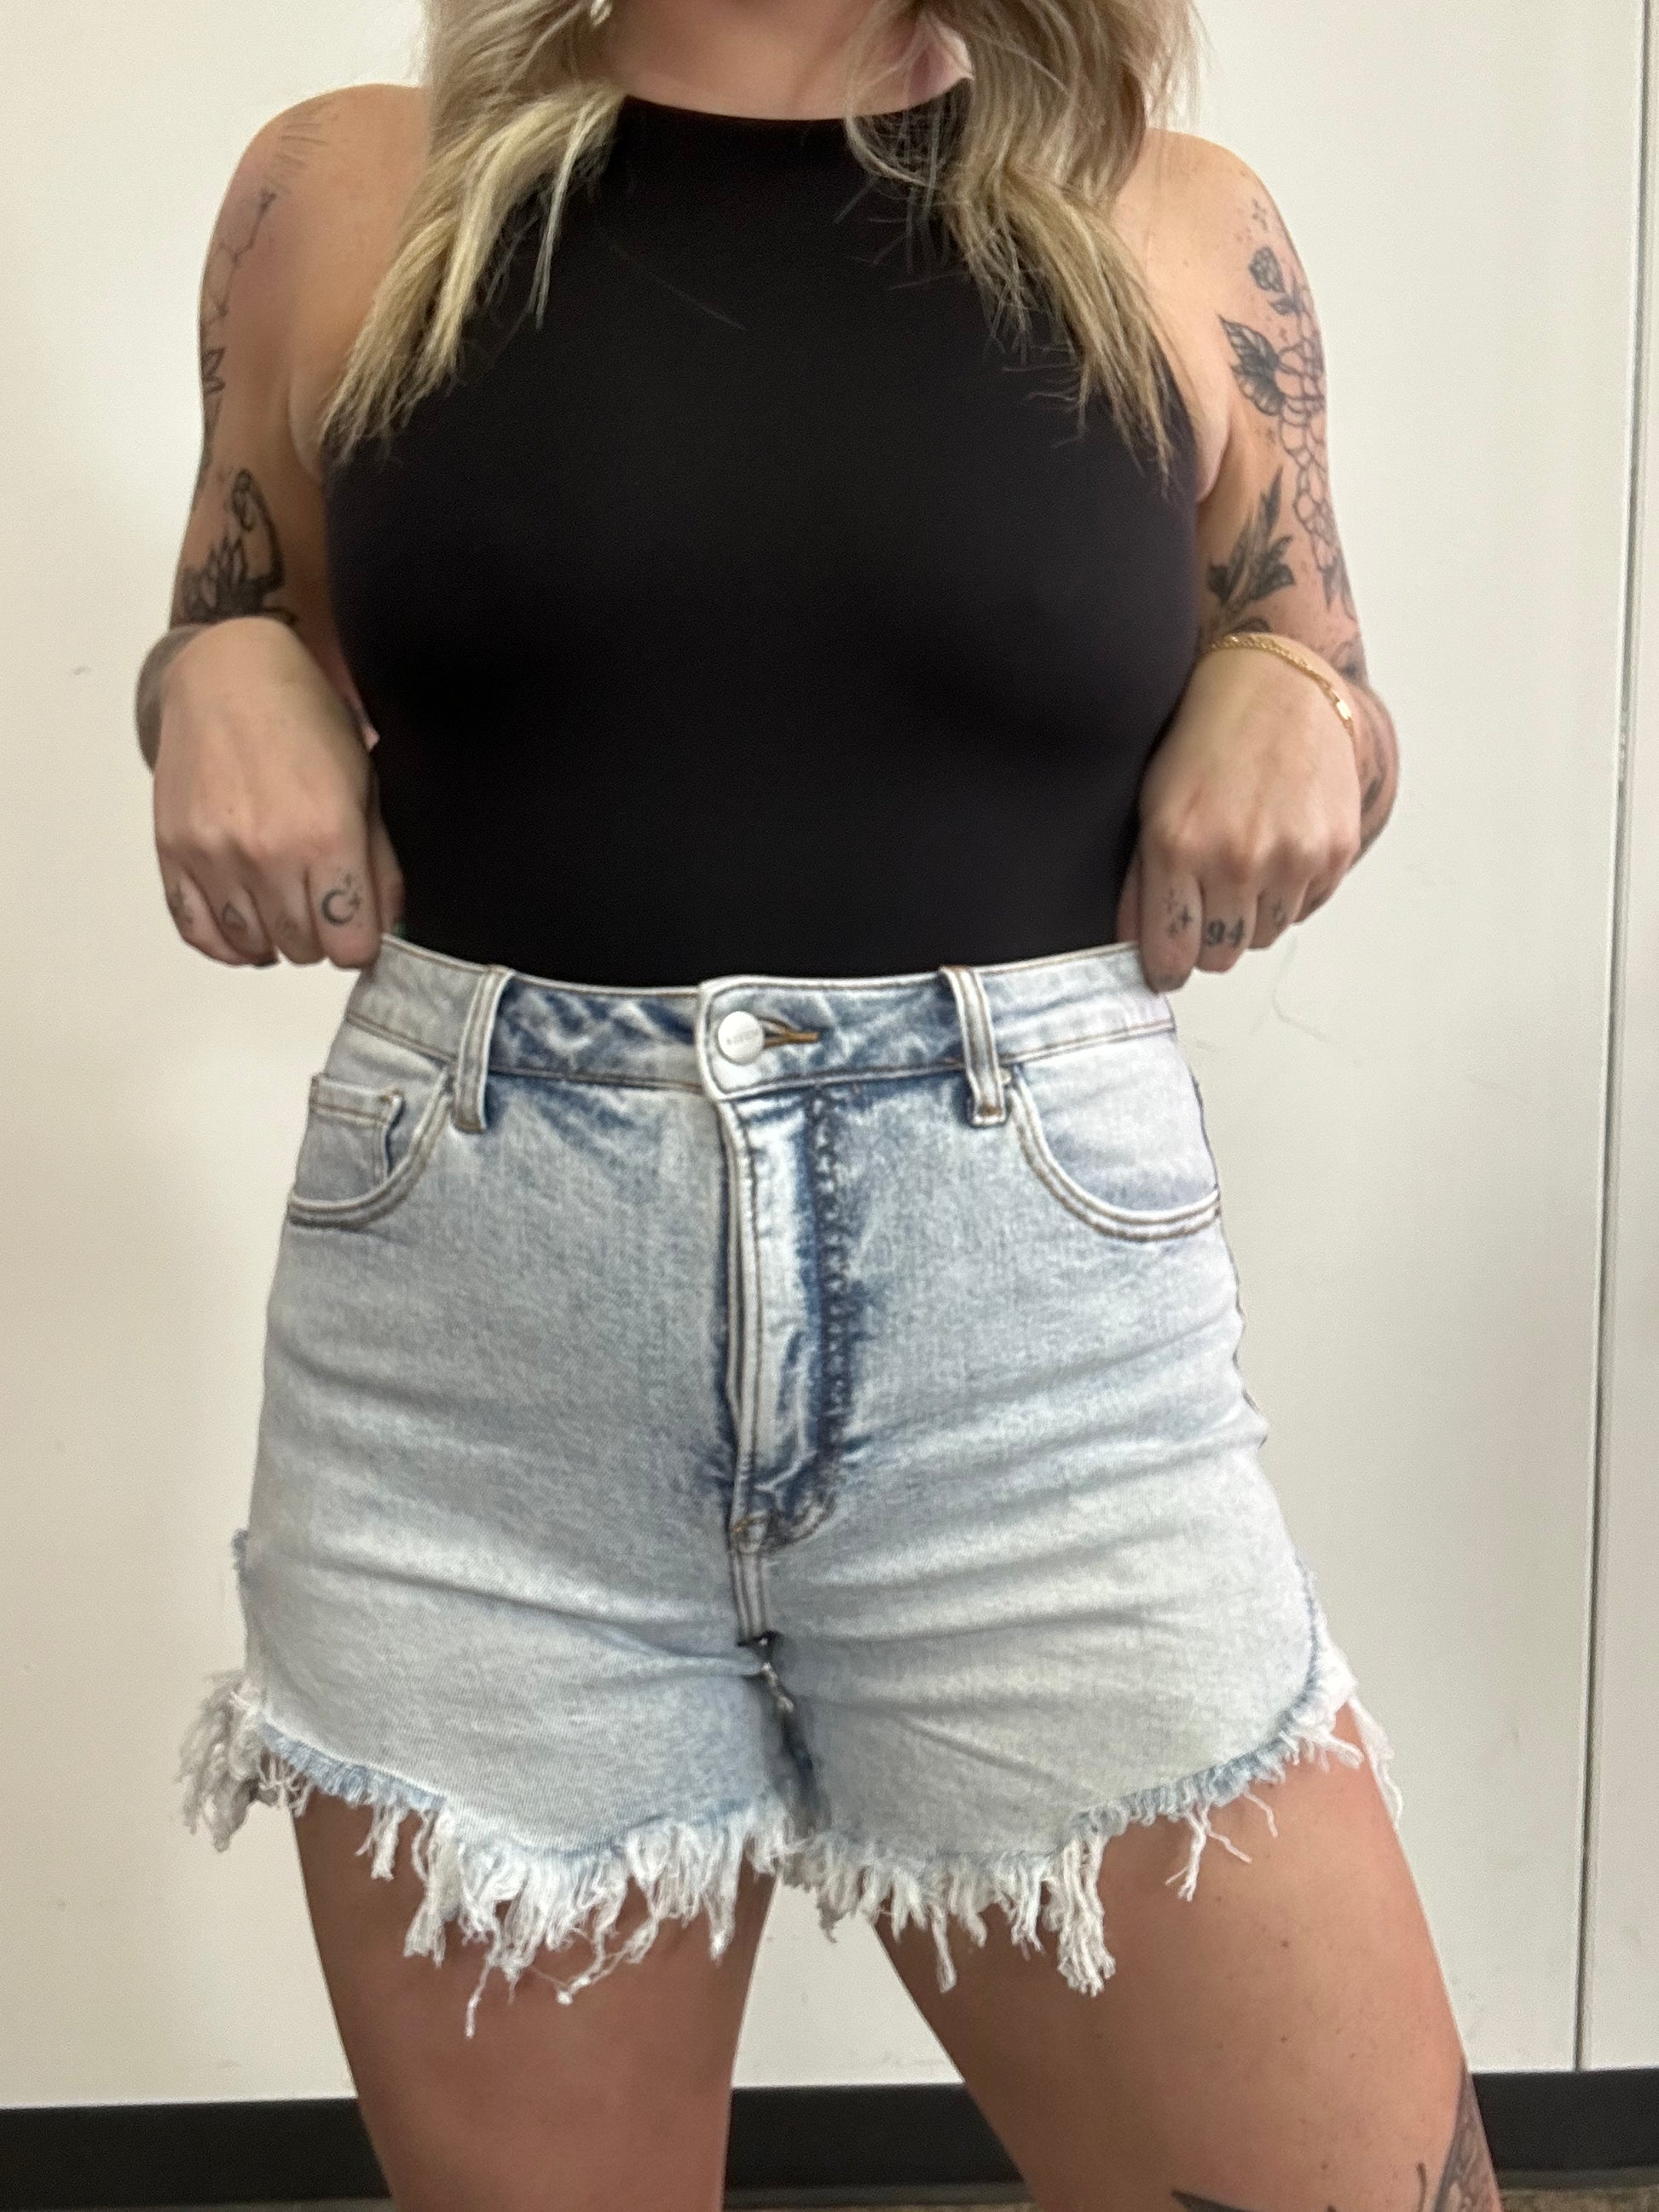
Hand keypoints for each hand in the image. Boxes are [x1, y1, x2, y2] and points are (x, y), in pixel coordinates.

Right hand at [152, 617, 403, 968]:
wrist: (229, 677)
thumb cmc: (307, 724)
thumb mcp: (366, 786)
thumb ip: (380, 864)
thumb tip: (385, 929)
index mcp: (326, 836)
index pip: (350, 945)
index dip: (361, 942)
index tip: (359, 925)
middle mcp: (266, 853)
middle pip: (304, 950)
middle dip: (322, 938)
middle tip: (322, 903)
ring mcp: (213, 856)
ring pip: (252, 947)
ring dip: (275, 938)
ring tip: (286, 905)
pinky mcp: (173, 853)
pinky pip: (198, 932)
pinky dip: (227, 941)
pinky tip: (247, 922)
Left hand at [1115, 642, 1362, 991]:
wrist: (1276, 685)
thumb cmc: (1205, 739)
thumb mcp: (1151, 805)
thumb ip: (1140, 883)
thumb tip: (1136, 949)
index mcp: (1179, 846)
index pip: (1171, 955)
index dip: (1166, 967)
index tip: (1167, 963)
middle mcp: (1237, 857)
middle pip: (1220, 956)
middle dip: (1207, 940)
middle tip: (1204, 901)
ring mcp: (1292, 856)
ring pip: (1264, 939)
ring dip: (1250, 917)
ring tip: (1242, 864)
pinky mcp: (1334, 850)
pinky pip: (1303, 910)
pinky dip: (1287, 895)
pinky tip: (1276, 848)